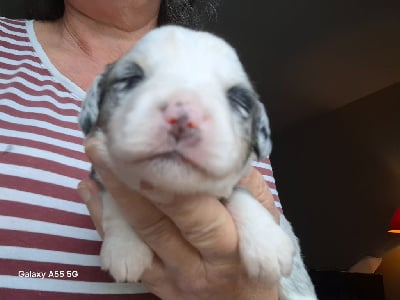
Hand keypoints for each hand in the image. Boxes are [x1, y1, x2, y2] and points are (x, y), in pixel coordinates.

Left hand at [78, 138, 279, 299]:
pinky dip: (102, 217)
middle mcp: (193, 265)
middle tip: (105, 144)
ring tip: (96, 154)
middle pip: (156, 223)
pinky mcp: (151, 280)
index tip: (147, 149)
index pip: (195, 214)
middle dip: (129, 182)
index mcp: (227, 250)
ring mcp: (167, 276)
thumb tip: (220, 154)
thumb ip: (248, 189)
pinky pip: (120, 251)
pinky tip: (88, 189)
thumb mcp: (267, 225)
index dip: (168, 184)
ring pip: (134, 234)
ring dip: (110, 193)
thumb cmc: (257, 258)